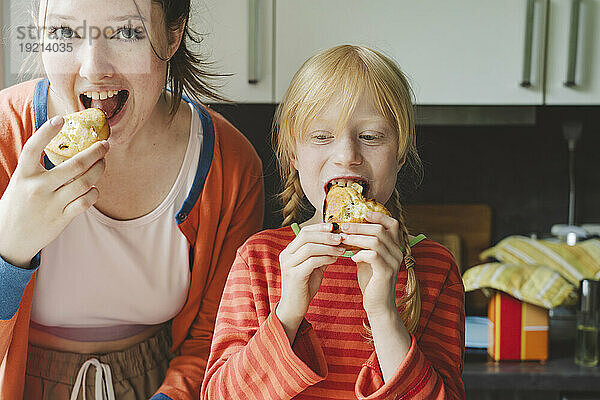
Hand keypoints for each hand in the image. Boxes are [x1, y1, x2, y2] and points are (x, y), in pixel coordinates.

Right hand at [0, 116, 108, 267]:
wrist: (10, 238)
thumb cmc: (19, 205)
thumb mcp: (21, 183)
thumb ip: (39, 169)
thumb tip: (67, 150)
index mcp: (24, 175)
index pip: (33, 148)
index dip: (45, 132)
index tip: (60, 119)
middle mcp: (38, 188)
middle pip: (74, 165)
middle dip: (95, 152)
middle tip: (105, 145)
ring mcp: (51, 204)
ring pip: (85, 182)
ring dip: (99, 170)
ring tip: (102, 163)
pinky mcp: (62, 218)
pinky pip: (86, 202)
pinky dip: (94, 193)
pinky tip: (94, 188)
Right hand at [276, 223, 344, 342]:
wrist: (294, 308)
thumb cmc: (304, 287)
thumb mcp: (313, 267)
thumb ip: (321, 254)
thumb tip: (337, 242)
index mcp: (289, 251)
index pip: (304, 231)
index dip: (320, 227)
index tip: (335, 226)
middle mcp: (286, 255)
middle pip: (306, 236)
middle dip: (325, 235)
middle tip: (341, 237)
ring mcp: (289, 265)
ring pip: (310, 247)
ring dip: (328, 247)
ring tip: (341, 249)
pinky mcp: (294, 275)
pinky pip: (312, 261)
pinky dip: (326, 258)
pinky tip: (335, 259)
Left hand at [339, 211, 404, 316]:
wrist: (378, 305)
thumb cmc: (371, 281)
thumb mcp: (368, 258)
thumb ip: (364, 245)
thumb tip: (349, 230)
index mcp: (395, 246)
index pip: (392, 223)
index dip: (378, 215)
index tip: (363, 214)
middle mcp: (398, 251)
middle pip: (380, 229)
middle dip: (359, 226)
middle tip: (343, 227)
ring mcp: (394, 261)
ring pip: (375, 240)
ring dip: (356, 238)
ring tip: (343, 240)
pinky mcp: (386, 272)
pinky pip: (373, 255)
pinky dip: (360, 254)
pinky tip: (352, 258)